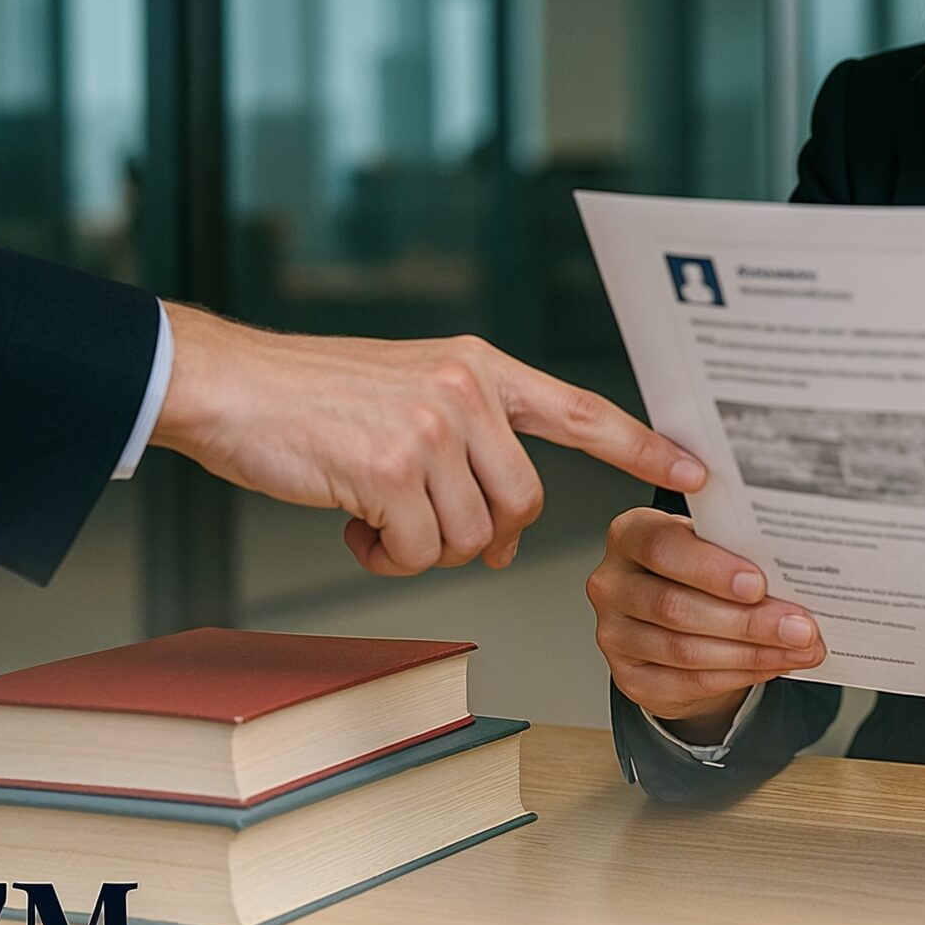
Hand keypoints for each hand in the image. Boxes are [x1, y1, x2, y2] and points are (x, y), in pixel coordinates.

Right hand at [150, 303, 705, 574]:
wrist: (231, 387)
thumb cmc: (315, 401)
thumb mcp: (412, 396)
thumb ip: (470, 450)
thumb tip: (501, 542)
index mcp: (480, 368)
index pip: (580, 411)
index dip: (639, 446)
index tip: (693, 469)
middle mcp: (466, 389)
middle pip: (523, 504)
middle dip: (480, 536)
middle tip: (422, 526)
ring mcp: (431, 427)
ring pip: (471, 535)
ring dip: (422, 547)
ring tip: (375, 513)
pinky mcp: (390, 468)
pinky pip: (417, 551)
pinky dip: (385, 556)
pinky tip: (352, 521)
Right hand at [588, 507, 828, 739]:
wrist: (677, 618)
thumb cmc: (698, 570)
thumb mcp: (712, 546)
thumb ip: (738, 551)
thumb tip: (794, 572)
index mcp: (630, 535)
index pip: (661, 546)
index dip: (710, 568)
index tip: (758, 582)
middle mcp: (613, 584)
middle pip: (676, 607)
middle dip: (747, 620)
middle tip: (798, 625)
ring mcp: (615, 635)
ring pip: (685, 650)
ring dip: (753, 652)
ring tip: (799, 647)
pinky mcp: (631, 678)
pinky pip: (690, 681)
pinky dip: (740, 674)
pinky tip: (774, 664)